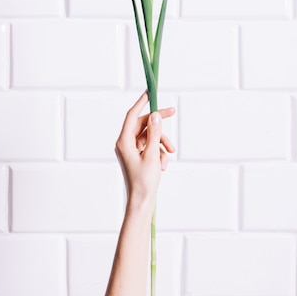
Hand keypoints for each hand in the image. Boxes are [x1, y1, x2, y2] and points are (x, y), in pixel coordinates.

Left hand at [115, 92, 175, 209]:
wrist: (141, 203)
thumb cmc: (144, 182)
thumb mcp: (152, 154)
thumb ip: (154, 133)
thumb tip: (155, 115)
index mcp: (124, 141)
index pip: (132, 115)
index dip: (141, 102)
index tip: (150, 92)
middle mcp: (125, 144)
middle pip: (143, 125)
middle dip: (159, 125)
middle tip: (173, 112)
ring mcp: (132, 151)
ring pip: (150, 136)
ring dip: (161, 143)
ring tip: (169, 154)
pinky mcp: (138, 157)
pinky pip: (151, 147)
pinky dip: (159, 153)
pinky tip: (163, 165)